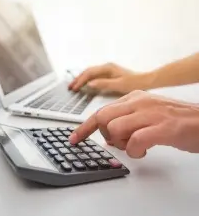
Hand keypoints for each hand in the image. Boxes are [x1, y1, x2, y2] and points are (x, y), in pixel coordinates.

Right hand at [68, 63, 147, 94]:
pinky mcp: (109, 74)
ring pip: (90, 73)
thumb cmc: (134, 82)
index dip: (80, 81)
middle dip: (78, 79)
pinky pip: (94, 75)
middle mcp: (106, 67)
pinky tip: (85, 85)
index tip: (75, 88)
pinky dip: (87, 80)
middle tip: (70, 87)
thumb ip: (103, 84)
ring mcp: (108, 70)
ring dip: (82, 79)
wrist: (146, 81)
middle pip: (87, 71)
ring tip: (75, 86)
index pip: (89, 73)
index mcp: (107, 68)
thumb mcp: (118, 85)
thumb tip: (90, 84)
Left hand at [69, 90, 198, 157]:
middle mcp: (139, 102)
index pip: (101, 111)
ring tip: (136, 146)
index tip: (74, 139)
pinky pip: (135, 141)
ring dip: (121, 144)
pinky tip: (144, 151)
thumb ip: (126, 122)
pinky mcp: (163, 127)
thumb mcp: (146, 116)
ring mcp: (151, 113)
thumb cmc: (175, 121)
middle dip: (106, 135)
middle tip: (121, 141)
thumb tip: (108, 137)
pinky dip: (134, 151)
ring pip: (115, 128)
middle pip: (103, 118)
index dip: (84, 127)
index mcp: (133, 98)